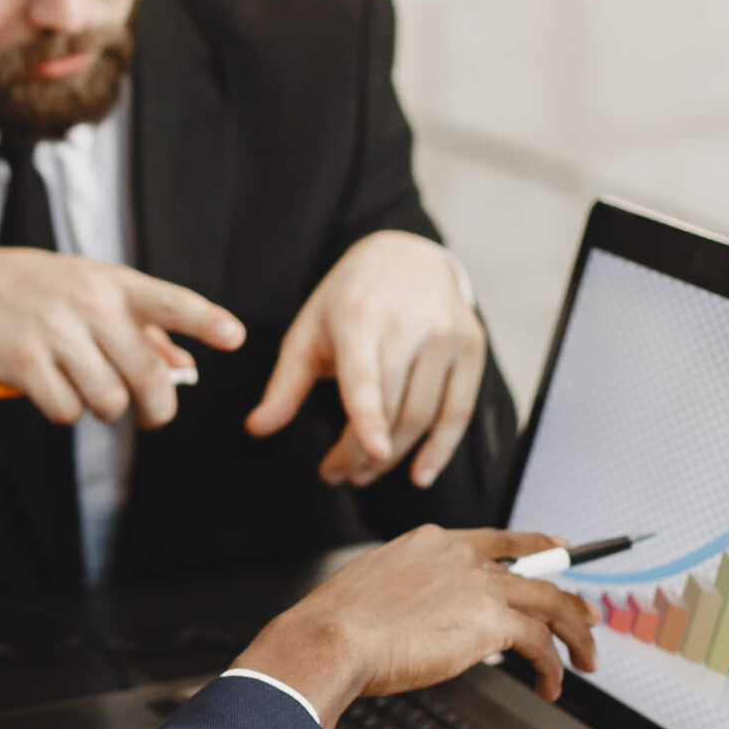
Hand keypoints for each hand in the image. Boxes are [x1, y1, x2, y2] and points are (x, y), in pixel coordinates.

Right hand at [0, 247, 245, 427]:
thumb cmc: (44, 293)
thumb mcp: (95, 293)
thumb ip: (144, 331)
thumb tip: (185, 369)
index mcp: (115, 284)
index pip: (170, 302)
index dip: (205, 321)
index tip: (235, 337)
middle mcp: (89, 304)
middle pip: (146, 375)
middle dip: (156, 408)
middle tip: (151, 414)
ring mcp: (54, 331)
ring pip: (107, 400)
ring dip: (104, 410)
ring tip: (90, 393)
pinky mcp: (22, 360)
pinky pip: (65, 411)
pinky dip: (65, 413)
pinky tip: (53, 393)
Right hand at [233, 528, 599, 728]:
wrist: (332, 638)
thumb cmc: (338, 624)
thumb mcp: (375, 591)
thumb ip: (412, 595)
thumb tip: (428, 620)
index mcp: (433, 543)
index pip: (498, 540)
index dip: (534, 547)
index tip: (553, 551)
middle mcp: (462, 555)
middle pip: (536, 570)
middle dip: (567, 597)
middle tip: (586, 616)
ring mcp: (479, 584)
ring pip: (551, 603)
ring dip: (575, 635)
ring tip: (585, 660)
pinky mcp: (491, 621)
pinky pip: (540, 643)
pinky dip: (553, 667)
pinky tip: (550, 686)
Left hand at [244, 231, 486, 488]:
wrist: (407, 255)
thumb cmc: (349, 299)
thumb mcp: (308, 331)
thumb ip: (284, 384)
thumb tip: (256, 428)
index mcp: (360, 317)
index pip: (366, 375)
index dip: (369, 416)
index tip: (371, 452)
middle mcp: (409, 323)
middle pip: (393, 407)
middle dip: (364, 453)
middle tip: (339, 474)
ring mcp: (445, 334)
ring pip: (424, 415)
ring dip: (394, 457)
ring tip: (365, 472)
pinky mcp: (471, 345)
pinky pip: (459, 410)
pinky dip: (441, 449)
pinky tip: (420, 474)